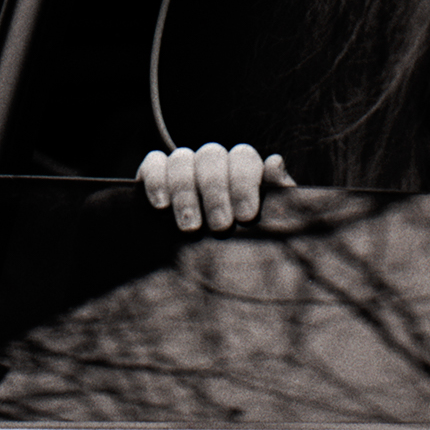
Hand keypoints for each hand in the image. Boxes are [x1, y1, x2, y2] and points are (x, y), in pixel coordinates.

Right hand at [137, 143, 292, 232]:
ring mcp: (182, 167)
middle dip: (216, 193)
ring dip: (185, 192)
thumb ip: (276, 192)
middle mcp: (211, 163)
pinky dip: (156, 180)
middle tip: (220, 227)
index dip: (244, 183)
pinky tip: (161, 205)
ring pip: (181, 158)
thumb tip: (274, 162)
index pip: (242, 157)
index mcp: (240, 168)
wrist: (209, 272)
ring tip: (191, 227)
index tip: (246, 216)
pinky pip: (153, 164)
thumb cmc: (244, 242)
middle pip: (211, 157)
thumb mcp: (266, 222)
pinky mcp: (155, 176)